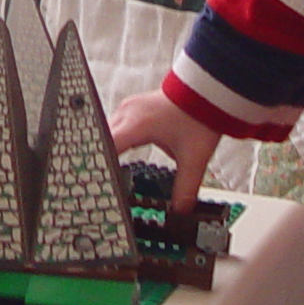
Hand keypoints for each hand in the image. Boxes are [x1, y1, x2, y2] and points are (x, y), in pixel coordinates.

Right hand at [109, 89, 220, 210]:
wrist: (208, 92)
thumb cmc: (199, 116)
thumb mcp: (193, 159)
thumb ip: (185, 189)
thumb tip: (179, 212)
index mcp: (136, 126)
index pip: (104, 149)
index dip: (98, 168)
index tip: (96, 183)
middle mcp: (127, 114)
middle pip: (102, 142)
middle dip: (101, 162)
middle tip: (100, 183)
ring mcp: (128, 107)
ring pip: (107, 133)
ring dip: (108, 150)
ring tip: (108, 170)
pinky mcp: (133, 106)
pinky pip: (116, 126)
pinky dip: (117, 141)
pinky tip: (120, 153)